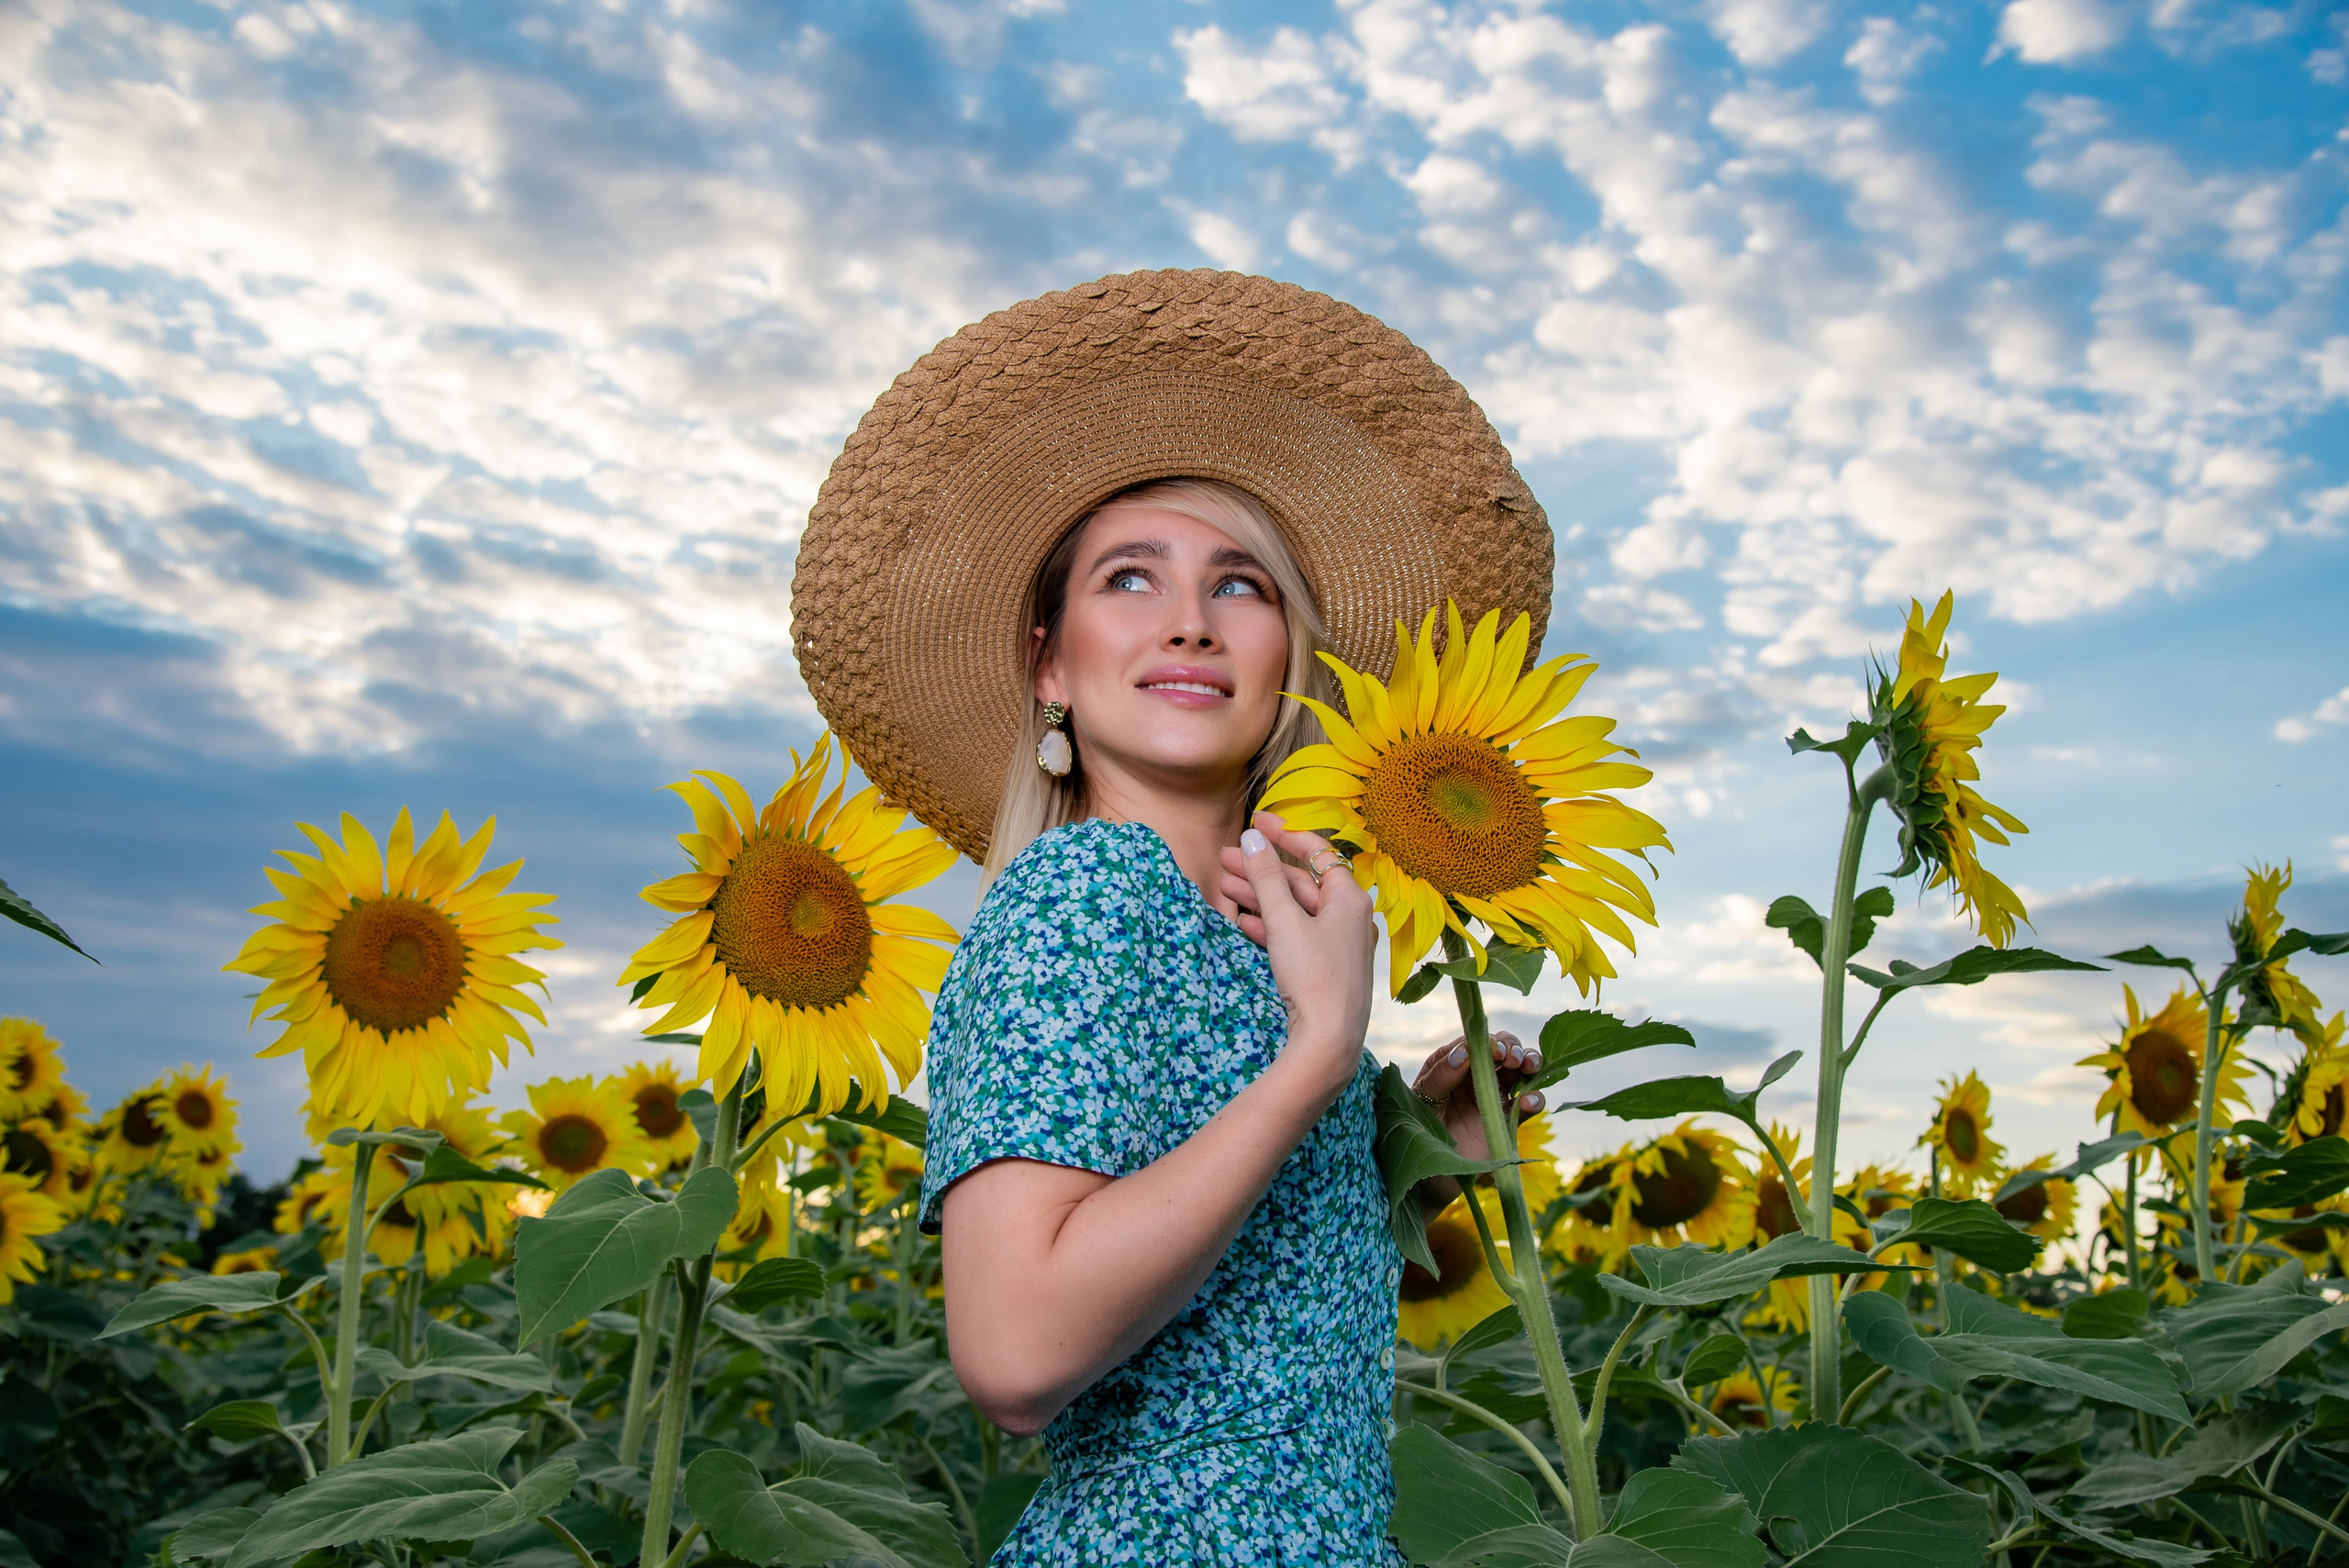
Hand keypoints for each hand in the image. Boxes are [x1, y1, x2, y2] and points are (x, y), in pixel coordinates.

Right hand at [1218, 811, 1373, 1097]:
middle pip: (1301, 881)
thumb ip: (1266, 877)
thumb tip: (1253, 837)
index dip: (1284, 833)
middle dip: (1262, 868)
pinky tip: (1242, 921)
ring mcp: (1337, 944)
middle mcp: (1348, 916)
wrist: (1328, 1042)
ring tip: (1224, 886)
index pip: (1316, 851)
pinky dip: (1269, 925)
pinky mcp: (1324, 968)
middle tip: (1225, 857)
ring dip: (1260, 896)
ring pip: (1294, 910)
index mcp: (1348, 898)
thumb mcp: (1284, 921)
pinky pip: (1295, 936)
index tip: (1255, 822)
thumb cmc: (1313, 977)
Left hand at [1410, 1031, 1543, 1210]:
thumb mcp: (1421, 1102)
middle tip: (1511, 1058)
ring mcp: (1495, 1097)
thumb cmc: (1417, 1132)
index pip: (1475, 1043)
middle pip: (1503, 1050)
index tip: (1493, 1051)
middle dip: (1512, 1047)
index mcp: (1453, 1064)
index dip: (1488, 1041)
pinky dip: (1536, 1099)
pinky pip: (1529, 1105)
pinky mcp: (1508, 1121)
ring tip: (1527, 1067)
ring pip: (1521, 1071)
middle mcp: (1476, 1076)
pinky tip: (1528, 1102)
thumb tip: (1464, 1052)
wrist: (1428, 1175)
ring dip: (1530, 1062)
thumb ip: (1439, 1077)